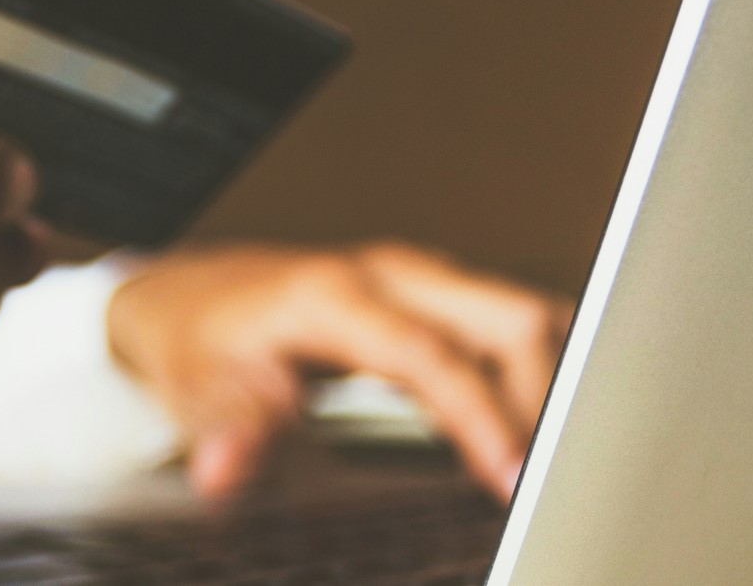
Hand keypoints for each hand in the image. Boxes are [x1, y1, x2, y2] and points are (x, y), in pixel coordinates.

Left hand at [106, 242, 571, 501]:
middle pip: (508, 319)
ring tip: (562, 455)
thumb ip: (228, 430)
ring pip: (523, 314)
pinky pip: (510, 323)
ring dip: (553, 381)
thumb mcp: (198, 389)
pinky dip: (539, 369)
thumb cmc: (200, 340)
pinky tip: (544, 421)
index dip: (480, 417)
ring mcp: (418, 278)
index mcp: (335, 296)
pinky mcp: (434, 294)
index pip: (432, 356)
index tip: (511, 476)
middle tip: (554, 477)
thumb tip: (224, 471)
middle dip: (546, 397)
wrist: (190, 295)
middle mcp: (389, 274)